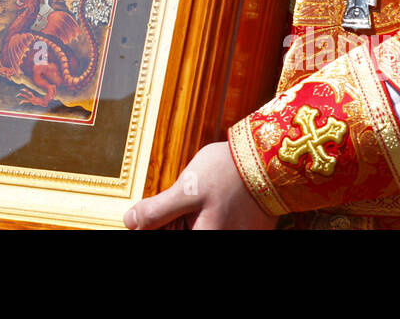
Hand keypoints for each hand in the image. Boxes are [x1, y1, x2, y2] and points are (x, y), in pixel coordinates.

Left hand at [124, 141, 276, 229]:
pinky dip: (210, 217)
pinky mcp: (249, 232)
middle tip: (183, 200)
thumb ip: (157, 211)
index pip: (169, 238)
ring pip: (202, 228)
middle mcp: (223, 241)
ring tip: (203, 198)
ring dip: (193, 219)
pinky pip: (220, 226)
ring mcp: (238, 237)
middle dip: (177, 222)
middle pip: (188, 233)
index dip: (158, 227)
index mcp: (205, 238)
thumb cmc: (227, 173)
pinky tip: (214, 200)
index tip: (154, 218)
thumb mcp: (186, 189)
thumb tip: (131, 222)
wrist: (269, 159)